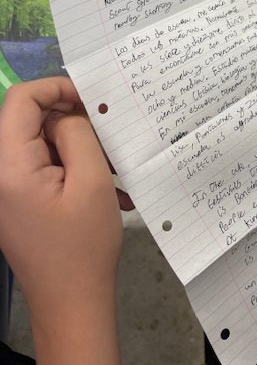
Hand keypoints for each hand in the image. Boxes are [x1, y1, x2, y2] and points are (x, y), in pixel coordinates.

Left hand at [0, 77, 121, 363]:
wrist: (72, 303)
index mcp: (8, 165)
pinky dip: (74, 168)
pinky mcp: (19, 200)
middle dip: (73, 122)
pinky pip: (45, 166)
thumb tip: (68, 110)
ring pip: (42, 143)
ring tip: (112, 171)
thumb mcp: (91, 180)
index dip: (56, 88)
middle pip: (31, 121)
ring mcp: (8, 188)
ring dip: (79, 148)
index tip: (92, 100)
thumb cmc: (84, 243)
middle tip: (109, 139)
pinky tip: (104, 190)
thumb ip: (77, 133)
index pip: (21, 100)